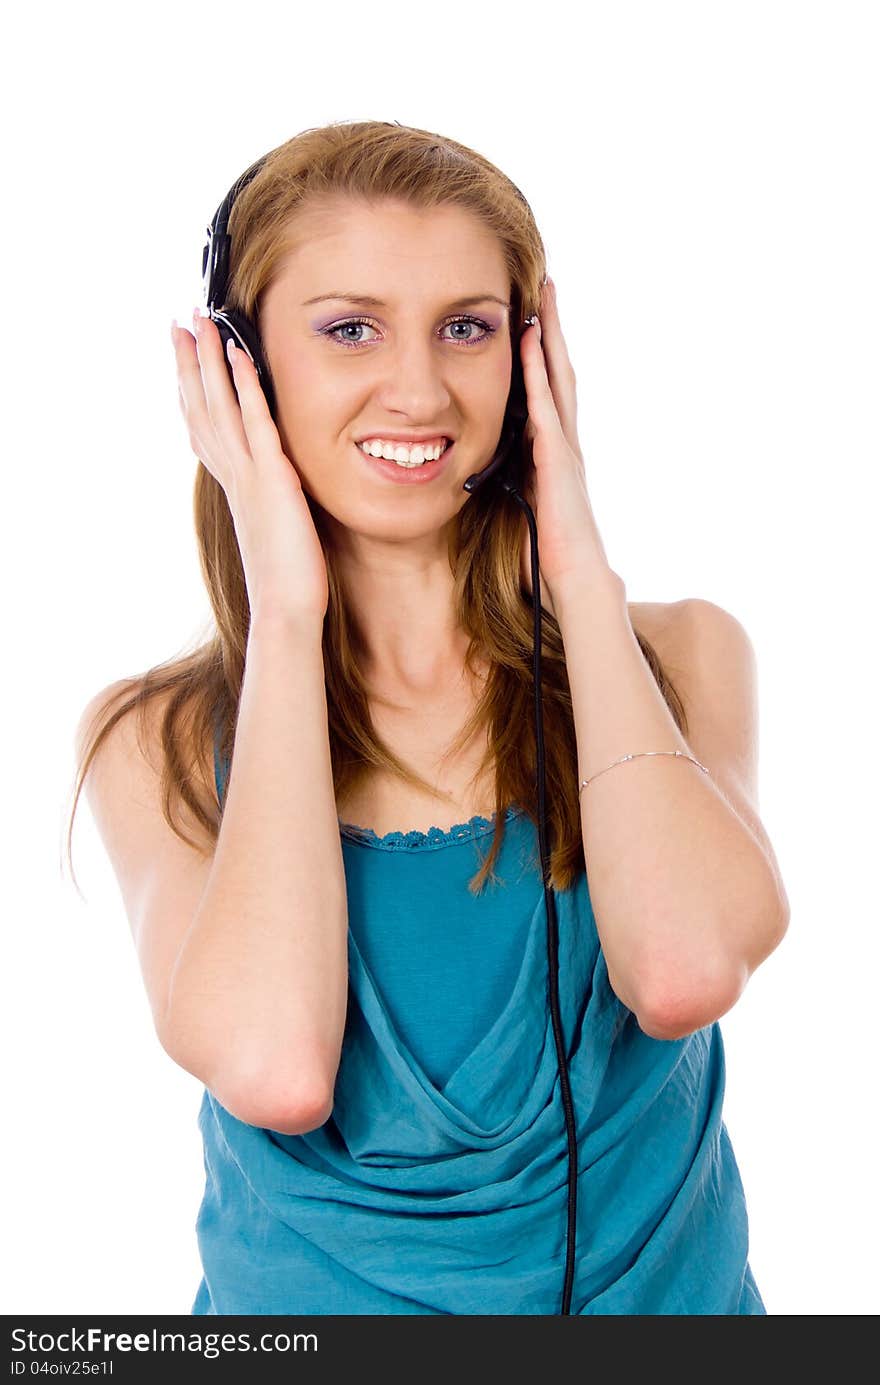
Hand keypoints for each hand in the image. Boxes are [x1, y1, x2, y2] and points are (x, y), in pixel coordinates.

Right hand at [173, 311, 328, 625]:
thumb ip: (271, 504)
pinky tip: (239, 355)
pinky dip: (246, 387)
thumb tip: (278, 492)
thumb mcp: (276, 531)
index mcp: (235, 487)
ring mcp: (248, 476)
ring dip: (208, 361)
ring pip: (220, 407)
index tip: (184, 359)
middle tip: (177, 322)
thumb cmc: (287, 582)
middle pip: (202, 408)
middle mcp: (234, 476)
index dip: (192, 392)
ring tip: (198, 321)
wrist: (285, 611)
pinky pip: (256, 423)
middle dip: (189, 363)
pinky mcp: (272, 480)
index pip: (205, 428)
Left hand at [518, 279, 617, 616]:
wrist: (574, 582)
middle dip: (553, 330)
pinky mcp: (556, 461)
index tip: (534, 318)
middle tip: (547, 287)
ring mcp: (564, 449)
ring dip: (548, 338)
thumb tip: (491, 476)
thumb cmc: (547, 556)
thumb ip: (513, 484)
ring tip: (542, 298)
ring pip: (557, 381)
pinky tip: (529, 343)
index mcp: (555, 454)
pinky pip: (545, 407)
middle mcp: (565, 443)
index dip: (543, 354)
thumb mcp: (523, 509)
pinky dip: (537, 373)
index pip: (550, 392)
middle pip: (559, 374)